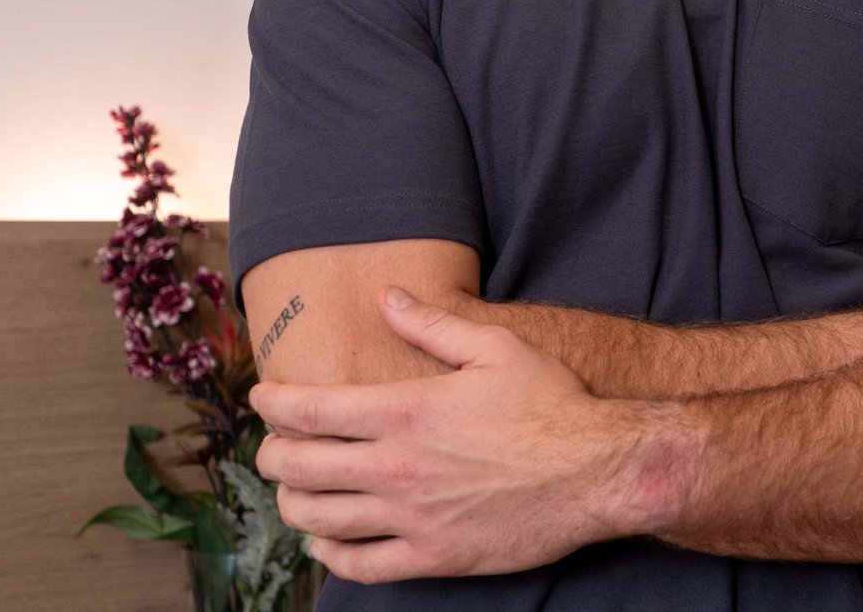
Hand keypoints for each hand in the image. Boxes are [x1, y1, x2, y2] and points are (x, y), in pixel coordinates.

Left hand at [249, 286, 653, 582]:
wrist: (598, 471)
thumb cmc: (552, 403)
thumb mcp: (496, 347)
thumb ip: (432, 324)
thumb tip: (387, 296)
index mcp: (406, 411)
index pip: (309, 410)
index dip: (273, 403)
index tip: (264, 397)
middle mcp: (397, 467)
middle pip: (298, 467)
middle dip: (273, 454)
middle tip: (276, 445)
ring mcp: (411, 517)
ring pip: (317, 519)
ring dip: (294, 503)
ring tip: (297, 489)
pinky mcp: (433, 557)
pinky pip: (358, 566)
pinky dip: (330, 556)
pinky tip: (327, 542)